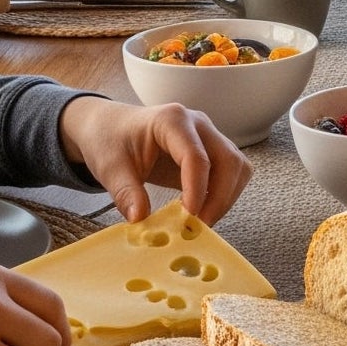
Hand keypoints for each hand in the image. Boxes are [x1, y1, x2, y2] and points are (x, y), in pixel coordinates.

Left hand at [58, 96, 251, 225]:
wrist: (110, 127)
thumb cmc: (110, 140)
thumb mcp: (109, 167)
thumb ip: (125, 192)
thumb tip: (140, 219)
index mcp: (171, 120)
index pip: (196, 156)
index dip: (196, 189)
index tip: (188, 217)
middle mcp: (197, 123)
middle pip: (228, 160)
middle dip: (220, 197)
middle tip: (199, 225)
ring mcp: (208, 135)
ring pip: (237, 166)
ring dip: (226, 197)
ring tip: (200, 220)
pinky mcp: (211, 150)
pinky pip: (232, 172)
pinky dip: (224, 194)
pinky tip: (202, 209)